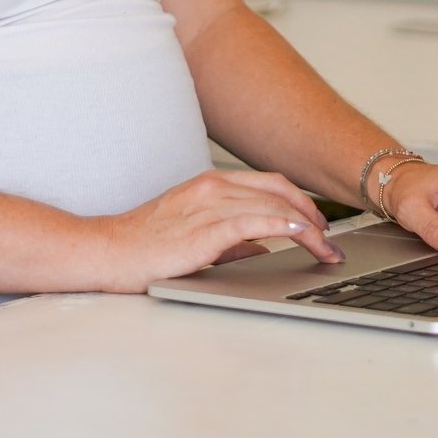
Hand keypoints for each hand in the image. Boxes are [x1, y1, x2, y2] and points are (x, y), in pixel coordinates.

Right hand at [88, 169, 341, 291]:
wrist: (107, 253)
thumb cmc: (144, 247)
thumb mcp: (195, 236)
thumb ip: (231, 239)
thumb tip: (262, 248)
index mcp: (210, 185)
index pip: (268, 184)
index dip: (300, 201)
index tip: (319, 223)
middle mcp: (212, 188)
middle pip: (279, 191)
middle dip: (312, 214)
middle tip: (331, 239)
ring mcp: (208, 205)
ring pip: (273, 207)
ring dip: (308, 228)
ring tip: (326, 248)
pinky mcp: (205, 228)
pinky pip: (255, 222)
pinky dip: (285, 227)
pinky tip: (303, 236)